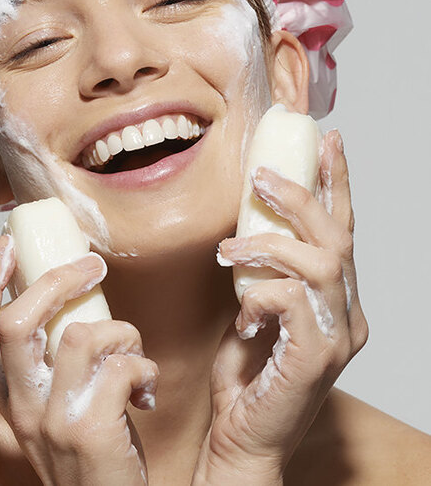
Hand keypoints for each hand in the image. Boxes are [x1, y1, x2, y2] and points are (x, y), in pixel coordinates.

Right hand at [0, 237, 158, 484]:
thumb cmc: (92, 458)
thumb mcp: (56, 408)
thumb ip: (54, 364)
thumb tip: (74, 305)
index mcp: (10, 396)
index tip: (8, 246)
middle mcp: (22, 407)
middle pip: (16, 321)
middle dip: (57, 279)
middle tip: (92, 267)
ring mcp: (51, 420)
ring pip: (79, 335)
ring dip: (121, 331)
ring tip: (134, 350)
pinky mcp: (89, 430)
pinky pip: (120, 367)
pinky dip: (143, 367)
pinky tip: (146, 390)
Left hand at [192, 130, 368, 483]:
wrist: (241, 436)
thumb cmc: (245, 373)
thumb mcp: (251, 304)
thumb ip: (261, 270)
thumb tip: (245, 227)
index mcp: (335, 299)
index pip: (343, 230)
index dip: (336, 183)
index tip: (326, 141)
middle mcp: (347, 315)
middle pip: (339, 237)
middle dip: (303, 196)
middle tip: (263, 176)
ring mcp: (337, 338)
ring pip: (322, 261)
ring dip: (269, 243)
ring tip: (229, 248)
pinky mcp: (317, 359)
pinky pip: (294, 300)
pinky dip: (260, 294)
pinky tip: (241, 313)